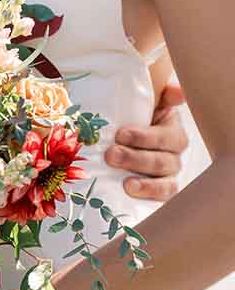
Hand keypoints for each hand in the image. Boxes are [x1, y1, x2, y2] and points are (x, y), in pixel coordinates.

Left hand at [105, 83, 188, 201]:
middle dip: (135, 158)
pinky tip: (132, 193)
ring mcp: (168, 173)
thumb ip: (156, 93)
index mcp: (170, 126)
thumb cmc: (127, 116)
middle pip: (163, 159)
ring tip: (125, 183)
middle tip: (111, 155)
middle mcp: (173, 152)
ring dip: (144, 182)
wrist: (114, 138)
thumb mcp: (138, 101)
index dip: (146, 137)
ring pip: (164, 180)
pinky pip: (162, 197)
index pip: (168, 135)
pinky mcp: (160, 191)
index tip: (121, 135)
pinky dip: (149, 196)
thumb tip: (177, 92)